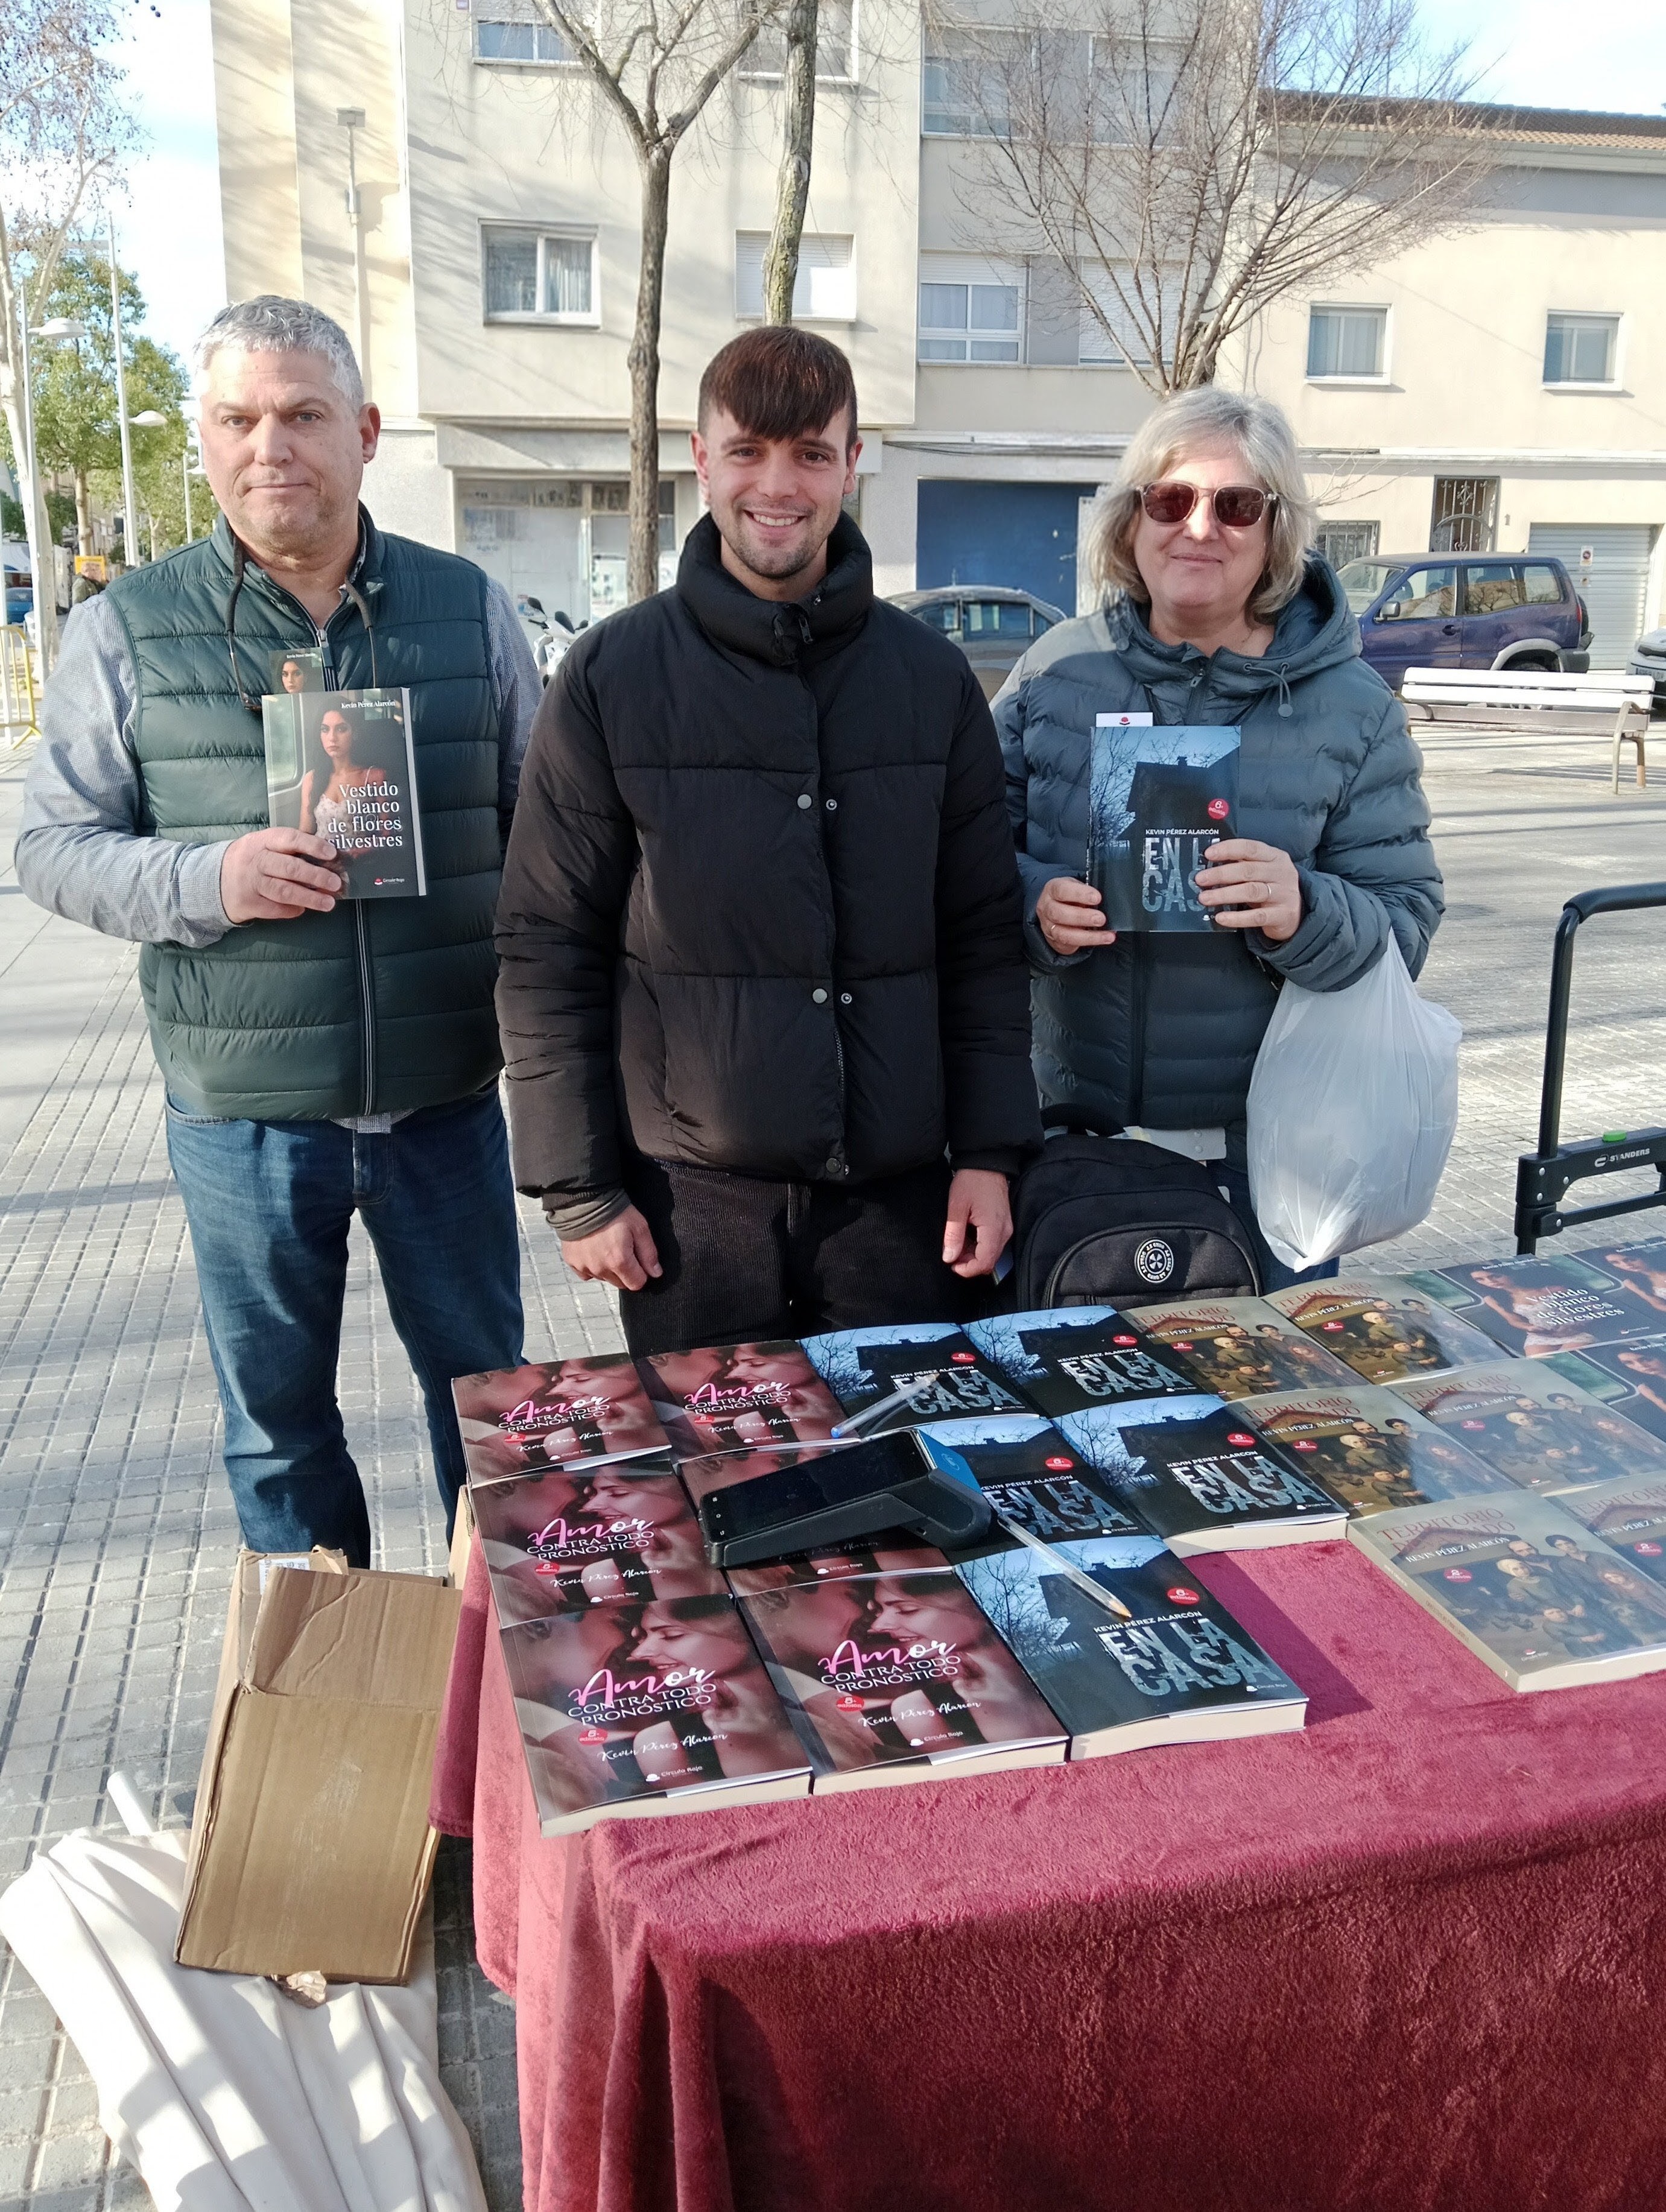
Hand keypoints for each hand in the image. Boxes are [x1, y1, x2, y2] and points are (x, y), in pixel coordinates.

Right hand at [221, 828, 343, 922]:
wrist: (215, 880)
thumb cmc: (252, 860)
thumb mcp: (264, 845)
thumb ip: (290, 849)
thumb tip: (327, 858)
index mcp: (262, 841)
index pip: (289, 839)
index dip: (311, 845)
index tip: (331, 853)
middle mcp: (256, 860)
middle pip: (288, 867)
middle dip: (315, 875)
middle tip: (336, 883)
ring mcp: (251, 883)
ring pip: (283, 890)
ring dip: (309, 897)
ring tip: (329, 903)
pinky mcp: (249, 903)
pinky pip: (275, 908)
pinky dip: (292, 910)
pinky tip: (303, 909)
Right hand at [561, 1206, 663, 1293]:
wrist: (585, 1200)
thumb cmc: (614, 1212)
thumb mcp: (639, 1228)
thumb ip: (649, 1254)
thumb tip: (655, 1273)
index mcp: (619, 1261)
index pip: (636, 1284)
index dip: (641, 1273)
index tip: (639, 1261)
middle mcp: (600, 1268)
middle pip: (620, 1283)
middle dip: (625, 1272)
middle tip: (623, 1250)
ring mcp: (584, 1266)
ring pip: (603, 1278)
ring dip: (608, 1269)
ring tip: (607, 1247)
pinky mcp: (572, 1262)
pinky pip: (586, 1273)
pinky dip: (592, 1266)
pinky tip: (594, 1250)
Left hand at [942, 1168, 1011, 1279]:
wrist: (986, 1163)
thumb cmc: (972, 1180)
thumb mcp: (956, 1207)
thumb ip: (953, 1235)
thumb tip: (949, 1257)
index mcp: (993, 1228)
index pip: (984, 1262)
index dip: (967, 1269)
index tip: (952, 1264)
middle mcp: (1004, 1231)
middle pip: (989, 1261)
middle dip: (969, 1263)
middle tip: (952, 1253)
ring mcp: (1006, 1227)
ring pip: (991, 1254)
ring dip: (973, 1254)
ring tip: (957, 1242)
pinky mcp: (1004, 1223)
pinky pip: (993, 1243)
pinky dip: (979, 1246)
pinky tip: (967, 1236)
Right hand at [1037, 876, 1115, 954]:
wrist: (1056, 909)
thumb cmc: (1070, 896)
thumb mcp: (1077, 887)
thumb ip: (1087, 893)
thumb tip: (1105, 902)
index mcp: (1052, 889)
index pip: (1062, 890)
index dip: (1079, 894)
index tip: (1097, 898)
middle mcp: (1046, 908)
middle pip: (1059, 914)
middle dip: (1082, 917)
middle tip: (1101, 918)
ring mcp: (1048, 926)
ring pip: (1063, 934)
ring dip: (1088, 936)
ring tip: (1107, 935)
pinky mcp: (1053, 940)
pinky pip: (1069, 945)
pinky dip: (1087, 943)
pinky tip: (1101, 940)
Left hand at [1194, 838, 1302, 942]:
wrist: (1297, 913)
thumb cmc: (1272, 888)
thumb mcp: (1262, 872)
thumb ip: (1242, 866)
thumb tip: (1210, 865)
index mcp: (1275, 857)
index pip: (1250, 848)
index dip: (1228, 849)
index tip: (1209, 854)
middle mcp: (1281, 873)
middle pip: (1248, 870)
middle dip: (1221, 874)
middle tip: (1201, 880)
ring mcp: (1284, 894)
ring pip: (1251, 891)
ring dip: (1224, 894)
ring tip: (1205, 898)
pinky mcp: (1282, 915)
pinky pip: (1257, 916)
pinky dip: (1237, 917)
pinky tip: (1221, 917)